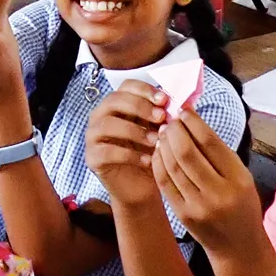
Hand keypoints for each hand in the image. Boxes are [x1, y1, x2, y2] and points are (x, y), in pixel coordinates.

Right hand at [85, 84, 168, 207]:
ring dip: (135, 130)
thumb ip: (166, 116)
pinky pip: (107, 150)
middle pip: (114, 100)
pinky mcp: (92, 157)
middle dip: (140, 107)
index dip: (145, 89)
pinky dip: (129, 155)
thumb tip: (183, 102)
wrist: (142, 189)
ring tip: (156, 141)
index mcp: (117, 105)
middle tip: (161, 117)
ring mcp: (93, 136)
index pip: (126, 86)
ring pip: (108, 124)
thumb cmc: (151, 155)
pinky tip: (147, 160)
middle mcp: (100, 116)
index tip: (165, 100)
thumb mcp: (161, 132)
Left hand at [151, 107, 265, 258]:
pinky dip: (159, 163)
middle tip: (170, 119)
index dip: (193, 123)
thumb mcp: (242, 177)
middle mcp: (218, 194)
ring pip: (173, 167)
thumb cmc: (242, 205)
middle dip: (175, 131)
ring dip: (164, 145)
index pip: (210, 143)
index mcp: (239, 180)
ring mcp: (198, 206)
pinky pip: (165, 183)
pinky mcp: (182, 214)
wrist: (238, 247)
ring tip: (163, 132)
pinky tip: (159, 151)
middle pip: (188, 153)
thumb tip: (193, 122)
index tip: (184, 110)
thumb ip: (220, 153)